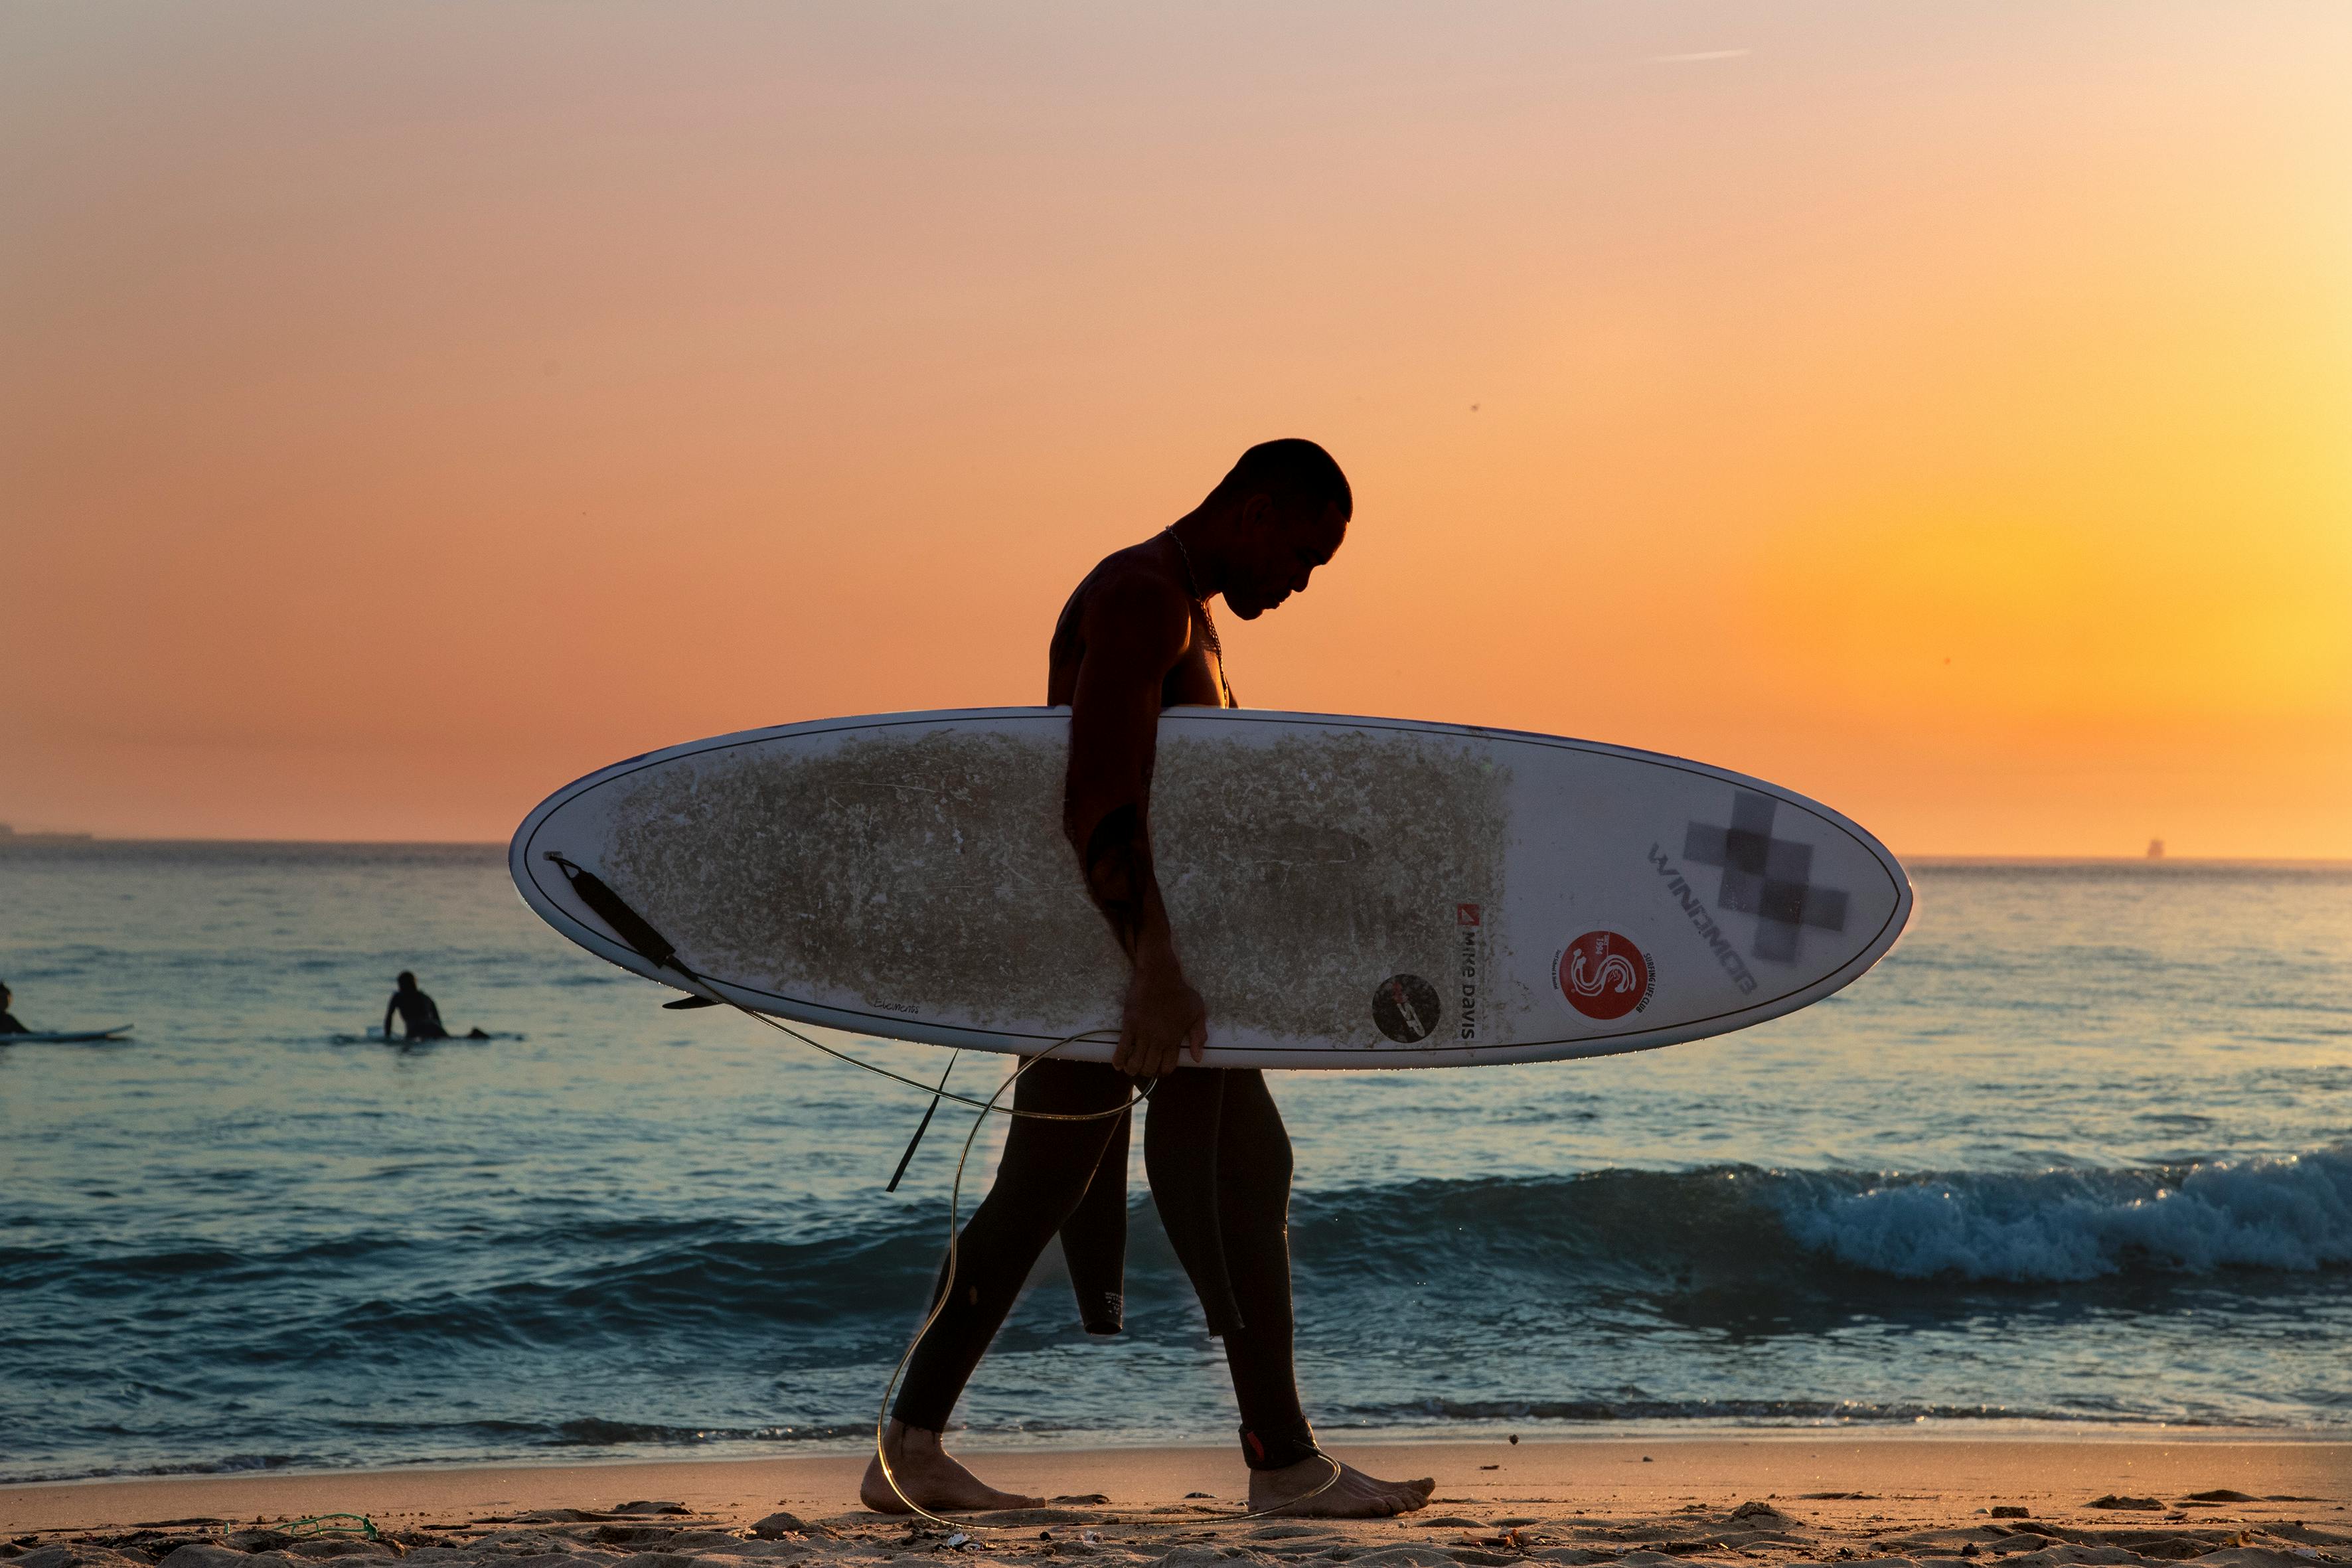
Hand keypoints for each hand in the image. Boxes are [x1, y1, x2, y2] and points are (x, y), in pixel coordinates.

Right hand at [1113, 951, 1206, 1077]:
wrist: (1159, 976)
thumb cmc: (1180, 993)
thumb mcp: (1197, 1012)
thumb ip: (1199, 1036)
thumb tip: (1197, 1058)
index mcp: (1174, 1039)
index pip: (1167, 1067)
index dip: (1163, 1072)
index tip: (1160, 1069)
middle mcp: (1157, 1040)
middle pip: (1149, 1068)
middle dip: (1148, 1072)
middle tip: (1146, 1068)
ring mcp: (1142, 1034)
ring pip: (1134, 1063)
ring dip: (1133, 1069)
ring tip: (1132, 1068)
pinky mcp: (1129, 1025)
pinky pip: (1121, 1049)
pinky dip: (1118, 1060)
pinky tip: (1119, 1064)